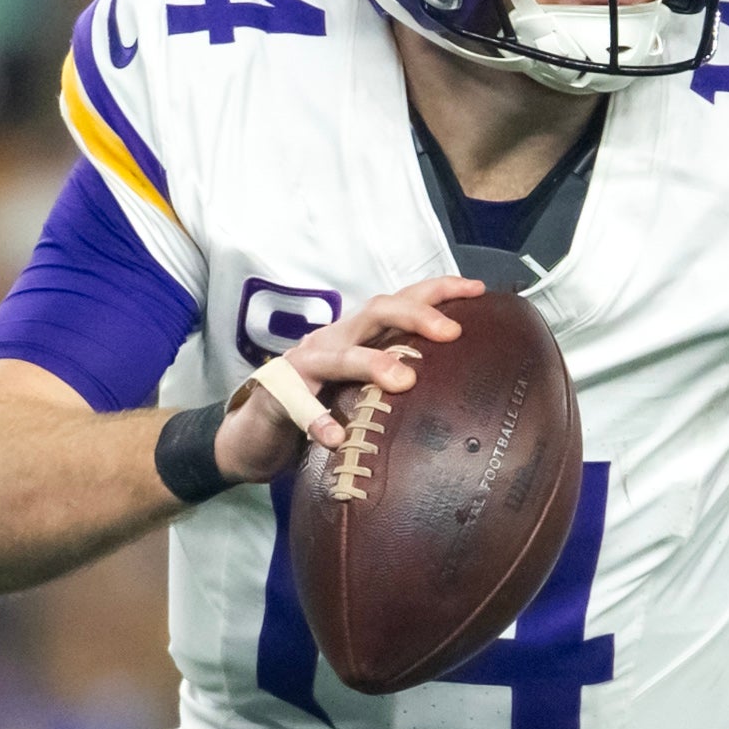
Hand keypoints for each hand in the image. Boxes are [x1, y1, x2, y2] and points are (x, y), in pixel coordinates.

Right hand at [213, 278, 473, 486]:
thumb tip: (458, 387)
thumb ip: (395, 380)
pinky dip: (316, 420)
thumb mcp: (362, 390)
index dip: (438, 291)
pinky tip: (334, 438)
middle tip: (452, 333)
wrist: (251, 436)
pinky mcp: (276, 397)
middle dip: (416, 316)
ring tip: (403, 381)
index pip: (400, 301)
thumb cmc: (318, 410)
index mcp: (357, 336)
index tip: (478, 291)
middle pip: (375, 312)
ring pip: (340, 354)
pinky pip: (297, 404)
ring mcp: (301, 366)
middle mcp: (332, 340)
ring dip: (372, 363)